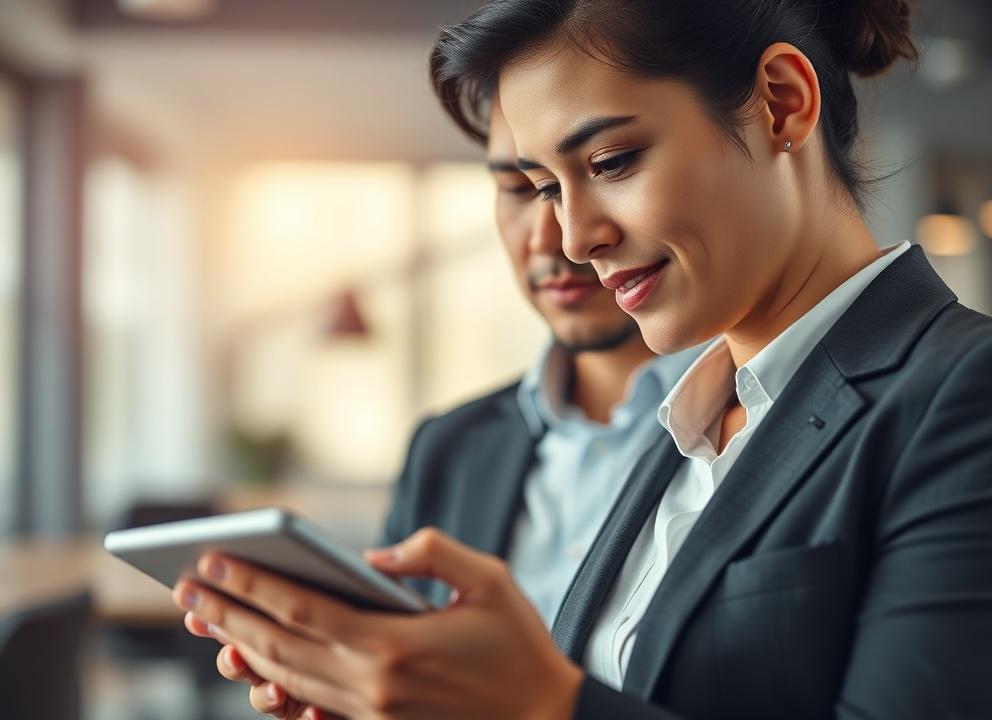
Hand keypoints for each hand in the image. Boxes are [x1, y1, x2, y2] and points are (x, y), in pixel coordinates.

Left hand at [173, 528, 583, 719]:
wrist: (542, 717)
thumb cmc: (518, 644)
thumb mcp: (488, 578)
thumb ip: (429, 552)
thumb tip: (373, 556)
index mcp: (392, 644)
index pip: (302, 608)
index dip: (252, 584)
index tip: (213, 561)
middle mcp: (370, 684)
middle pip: (279, 646)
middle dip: (228, 614)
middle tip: (186, 587)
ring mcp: (370, 712)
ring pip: (287, 679)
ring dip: (242, 647)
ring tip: (207, 622)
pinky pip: (310, 706)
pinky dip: (275, 685)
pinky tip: (254, 667)